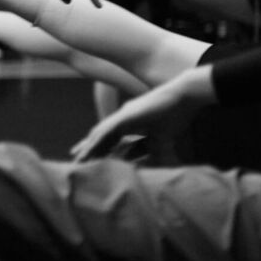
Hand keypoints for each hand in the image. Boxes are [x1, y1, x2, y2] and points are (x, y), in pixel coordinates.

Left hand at [70, 68, 211, 161]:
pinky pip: (109, 129)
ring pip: (101, 133)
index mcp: (129, 123)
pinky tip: (90, 148)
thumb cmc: (175, 115)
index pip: (111, 139)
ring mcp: (123, 115)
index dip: (100, 150)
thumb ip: (149, 149)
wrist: (184, 96)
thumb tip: (142, 164)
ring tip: (79, 158)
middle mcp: (122, 118)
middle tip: (75, 160)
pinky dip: (99, 140)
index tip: (89, 161)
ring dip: (90, 146)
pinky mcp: (127, 115)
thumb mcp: (160, 139)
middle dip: (89, 148)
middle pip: (101, 136)